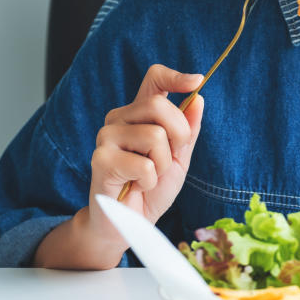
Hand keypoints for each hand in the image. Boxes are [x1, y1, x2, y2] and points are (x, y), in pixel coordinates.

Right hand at [85, 64, 204, 240]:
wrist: (128, 223)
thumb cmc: (150, 189)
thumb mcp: (179, 159)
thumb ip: (188, 131)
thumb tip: (198, 99)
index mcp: (138, 114)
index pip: (154, 79)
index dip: (175, 76)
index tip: (196, 81)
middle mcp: (119, 119)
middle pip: (159, 105)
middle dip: (178, 136)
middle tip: (166, 161)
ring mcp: (106, 136)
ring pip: (155, 136)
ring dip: (162, 164)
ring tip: (148, 176)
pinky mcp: (101, 159)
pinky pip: (144, 164)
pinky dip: (149, 181)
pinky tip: (136, 186)